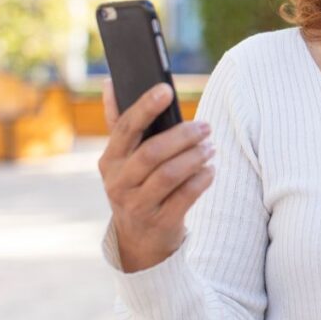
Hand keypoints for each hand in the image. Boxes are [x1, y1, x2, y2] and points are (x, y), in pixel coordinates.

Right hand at [97, 80, 215, 272]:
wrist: (139, 237)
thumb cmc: (136, 183)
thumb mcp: (123, 158)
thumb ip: (120, 121)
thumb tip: (110, 82)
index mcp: (110, 160)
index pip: (126, 128)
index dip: (145, 106)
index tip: (167, 89)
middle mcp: (118, 183)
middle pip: (152, 152)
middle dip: (182, 136)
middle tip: (206, 127)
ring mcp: (137, 205)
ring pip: (170, 175)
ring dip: (195, 157)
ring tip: (211, 147)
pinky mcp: (159, 222)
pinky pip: (185, 197)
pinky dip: (201, 180)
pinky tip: (210, 170)